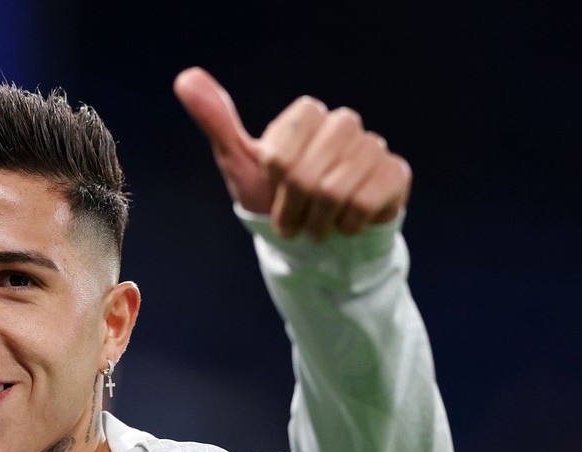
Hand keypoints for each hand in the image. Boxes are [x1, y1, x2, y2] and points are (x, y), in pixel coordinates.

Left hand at [173, 67, 410, 239]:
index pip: (281, 152)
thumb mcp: (240, 163)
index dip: (273, 181)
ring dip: (319, 221)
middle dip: (293, 208)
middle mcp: (343, 124)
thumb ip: (217, 121)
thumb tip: (185, 78)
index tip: (273, 188)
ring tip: (317, 225)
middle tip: (292, 219)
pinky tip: (346, 224)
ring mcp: (373, 147)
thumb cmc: (274, 200)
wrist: (314, 242)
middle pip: (308, 174)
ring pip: (337, 190)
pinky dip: (348, 224)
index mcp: (308, 115)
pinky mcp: (396, 174)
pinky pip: (368, 200)